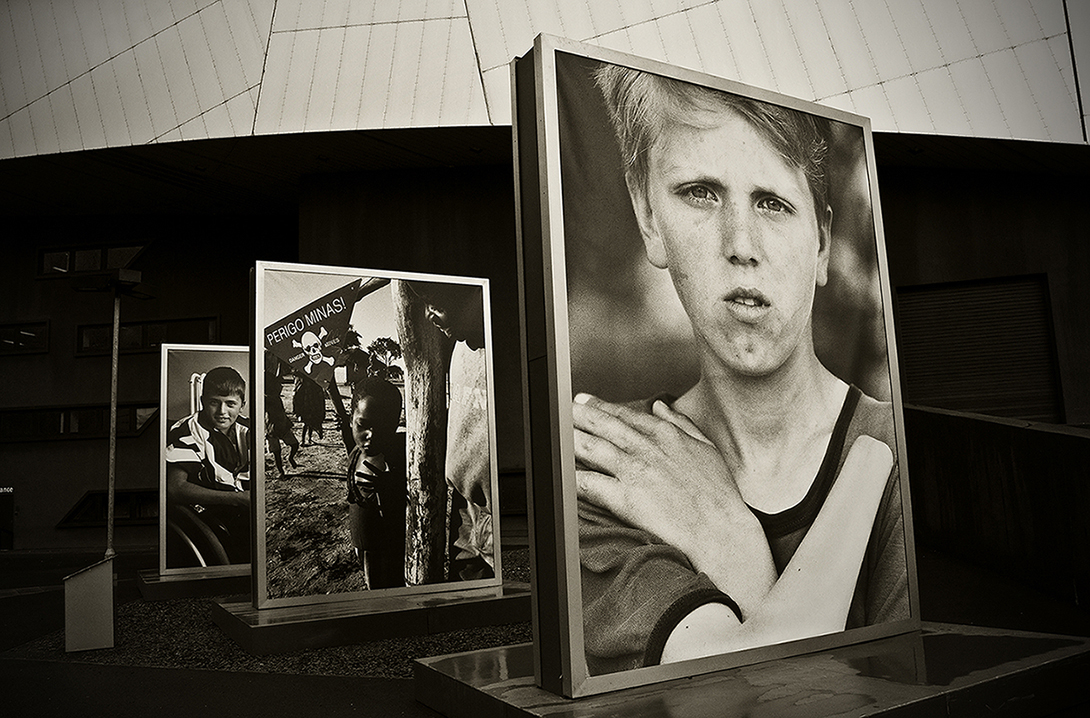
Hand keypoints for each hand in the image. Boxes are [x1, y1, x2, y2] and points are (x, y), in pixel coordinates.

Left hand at [573, 394, 773, 612]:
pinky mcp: (625, 499)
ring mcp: (634, 473)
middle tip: (562, 409)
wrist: (720, 530)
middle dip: (578, 415)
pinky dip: (574, 477)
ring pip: (592, 449)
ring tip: (555, 434)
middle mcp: (646, 449)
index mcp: (666, 436)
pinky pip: (591, 484)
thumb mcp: (706, 448)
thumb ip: (681, 424)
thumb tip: (661, 407)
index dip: (601, 407)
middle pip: (604, 426)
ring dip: (570, 439)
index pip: (625, 415)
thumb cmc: (719, 495)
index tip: (584, 401)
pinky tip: (562, 474)